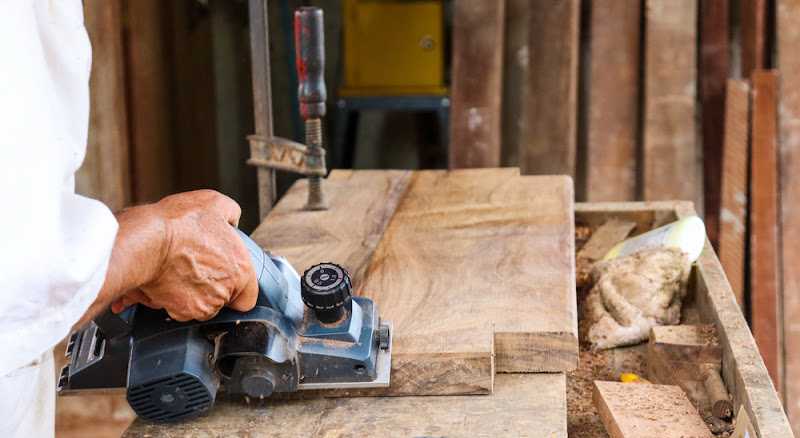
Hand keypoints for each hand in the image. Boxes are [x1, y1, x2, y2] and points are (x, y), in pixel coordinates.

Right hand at [109, 190, 258, 320]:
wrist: (145, 242)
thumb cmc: (179, 224)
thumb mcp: (215, 203)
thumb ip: (231, 214)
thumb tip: (231, 221)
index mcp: (241, 271)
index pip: (248, 296)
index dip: (236, 288)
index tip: (224, 278)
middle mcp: (224, 292)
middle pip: (222, 301)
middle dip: (211, 288)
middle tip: (196, 267)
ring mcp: (202, 306)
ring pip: (200, 307)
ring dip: (191, 294)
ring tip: (178, 271)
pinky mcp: (179, 312)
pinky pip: (178, 309)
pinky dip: (171, 298)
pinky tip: (166, 279)